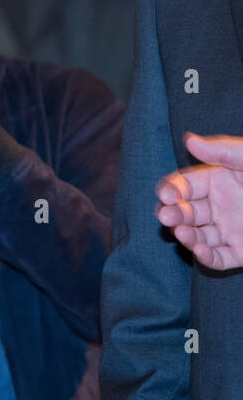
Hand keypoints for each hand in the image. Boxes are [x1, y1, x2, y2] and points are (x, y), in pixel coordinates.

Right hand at [156, 133, 242, 270]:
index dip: (170, 190)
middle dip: (172, 214)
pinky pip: (218, 258)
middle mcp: (221, 206)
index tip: (165, 195)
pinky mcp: (241, 252)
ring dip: (185, 236)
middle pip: (186, 210)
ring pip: (197, 235)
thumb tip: (189, 141)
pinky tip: (201, 251)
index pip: (184, 185)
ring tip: (183, 234)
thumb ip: (224, 150)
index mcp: (220, 179)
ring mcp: (230, 230)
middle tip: (167, 217)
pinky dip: (206, 257)